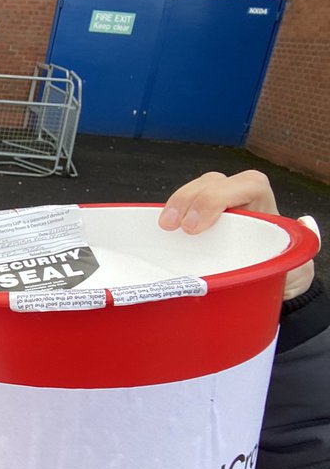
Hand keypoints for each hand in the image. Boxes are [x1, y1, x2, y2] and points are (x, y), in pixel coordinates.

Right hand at [158, 170, 316, 299]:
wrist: (267, 286)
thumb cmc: (280, 274)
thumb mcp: (293, 266)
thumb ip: (301, 248)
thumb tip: (305, 222)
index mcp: (266, 208)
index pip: (248, 184)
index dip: (218, 198)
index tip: (196, 226)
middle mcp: (241, 202)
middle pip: (215, 182)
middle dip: (191, 199)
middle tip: (174, 227)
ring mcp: (217, 209)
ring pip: (197, 188)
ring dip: (177, 202)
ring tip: (165, 226)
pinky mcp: (197, 219)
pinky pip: (183, 205)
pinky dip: (171, 211)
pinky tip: (162, 226)